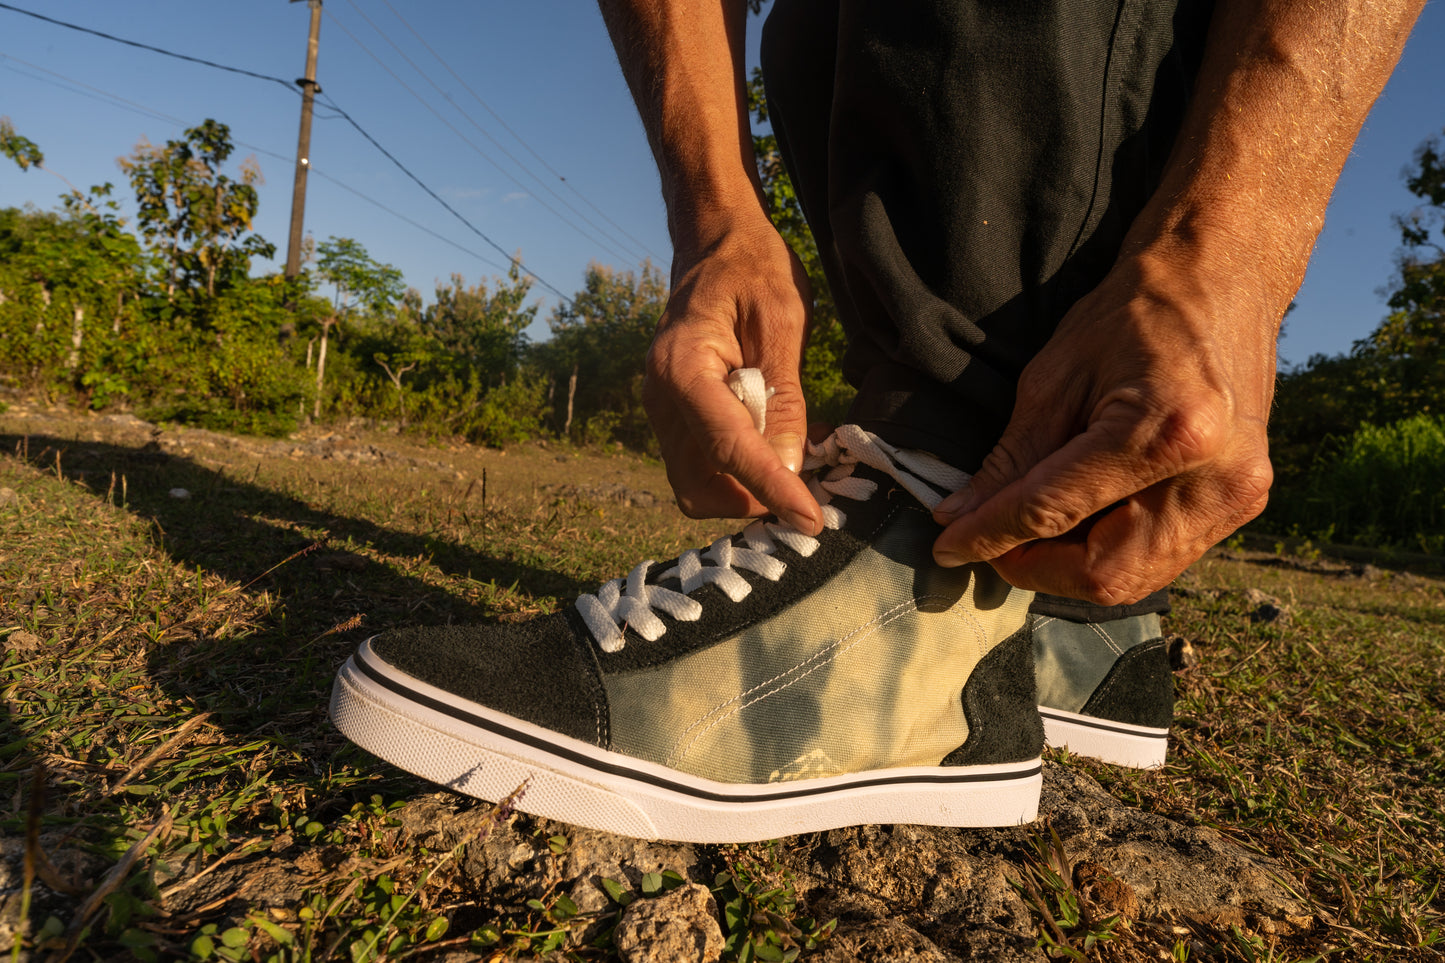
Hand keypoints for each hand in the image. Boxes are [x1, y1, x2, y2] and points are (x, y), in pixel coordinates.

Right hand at [644, 218, 823, 534]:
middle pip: (703, 484)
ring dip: (750, 493)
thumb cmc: (753, 270)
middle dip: (756, 500)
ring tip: (801, 459)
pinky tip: (780, 446)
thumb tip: (788, 467)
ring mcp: (661, 414)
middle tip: (814, 485)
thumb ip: (783, 396)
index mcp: (681, 366)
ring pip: (699, 488)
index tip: (811, 520)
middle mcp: (659, 398)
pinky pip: (703, 469)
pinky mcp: (674, 422)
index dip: (771, 489)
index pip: (727, 447)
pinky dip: (742, 475)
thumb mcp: (783, 321)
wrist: (717, 248)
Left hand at [931, 253, 1276, 603]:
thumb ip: (1011, 458)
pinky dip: (1109, 553)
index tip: (948, 547)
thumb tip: (960, 516)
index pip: (1055, 511)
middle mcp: (1214, 478)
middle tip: (992, 545)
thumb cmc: (1134, 313)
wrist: (1221, 276)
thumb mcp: (1055, 376)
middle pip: (1104, 573)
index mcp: (1167, 433)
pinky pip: (1161, 558)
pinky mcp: (1243, 503)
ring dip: (1069, 568)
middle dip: (1035, 568)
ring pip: (1134, 580)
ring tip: (1030, 534)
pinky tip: (1080, 523)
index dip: (991, 535)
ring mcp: (1237, 497)